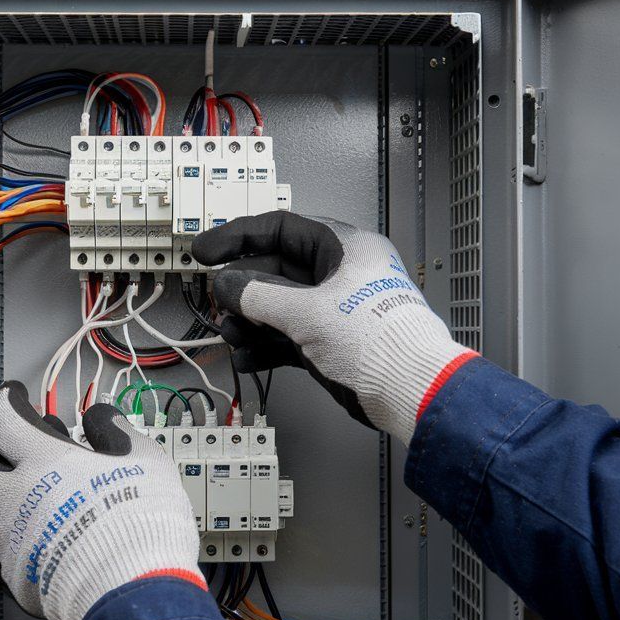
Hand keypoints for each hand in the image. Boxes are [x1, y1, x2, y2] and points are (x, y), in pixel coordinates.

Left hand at [0, 382, 202, 619]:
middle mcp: (18, 498)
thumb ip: (117, 432)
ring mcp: (13, 541)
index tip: (14, 397)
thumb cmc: (140, 523)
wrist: (134, 588)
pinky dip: (6, 547)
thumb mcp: (144, 459)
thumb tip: (103, 419)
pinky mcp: (19, 578)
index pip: (3, 418)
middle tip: (6, 448)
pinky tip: (26, 545)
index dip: (6, 401)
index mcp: (43, 462)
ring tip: (7, 502)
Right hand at [192, 212, 475, 443]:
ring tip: (233, 336)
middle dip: (243, 291)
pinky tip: (247, 358)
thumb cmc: (378, 341)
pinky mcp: (334, 343)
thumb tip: (227, 285)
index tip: (207, 251)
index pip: (282, 228)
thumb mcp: (306, 311)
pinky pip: (290, 336)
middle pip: (277, 271)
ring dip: (250, 322)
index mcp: (345, 248)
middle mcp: (341, 274)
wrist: (412, 391)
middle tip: (220, 304)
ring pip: (280, 307)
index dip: (239, 237)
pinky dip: (266, 346)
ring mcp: (337, 310)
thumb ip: (258, 295)